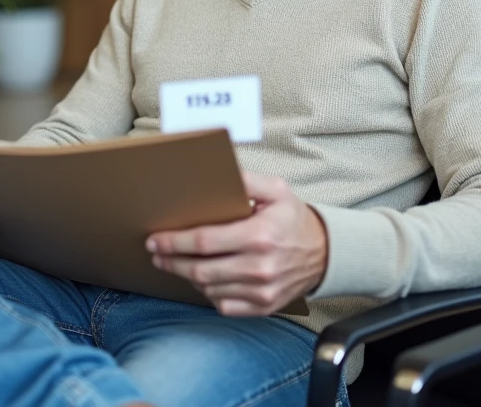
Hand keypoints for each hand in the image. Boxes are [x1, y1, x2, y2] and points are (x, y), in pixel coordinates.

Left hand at [146, 171, 328, 316]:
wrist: (325, 253)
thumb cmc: (294, 219)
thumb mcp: (276, 190)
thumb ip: (246, 181)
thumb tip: (217, 173)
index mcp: (259, 235)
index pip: (204, 243)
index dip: (174, 242)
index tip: (155, 238)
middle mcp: (260, 267)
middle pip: (200, 270)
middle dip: (171, 261)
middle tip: (156, 252)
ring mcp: (262, 290)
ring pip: (208, 289)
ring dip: (187, 276)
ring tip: (176, 262)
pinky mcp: (263, 306)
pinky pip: (223, 305)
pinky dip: (208, 293)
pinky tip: (203, 278)